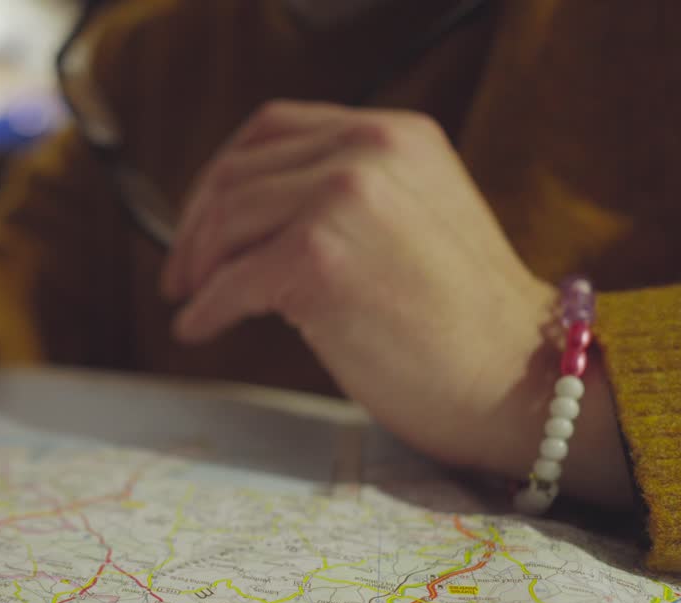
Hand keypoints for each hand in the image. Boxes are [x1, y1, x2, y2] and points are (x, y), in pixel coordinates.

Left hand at [163, 100, 631, 508]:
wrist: (519, 378)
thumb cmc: (461, 319)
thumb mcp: (411, 216)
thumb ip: (342, 193)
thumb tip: (241, 216)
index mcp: (394, 133)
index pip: (272, 129)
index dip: (218, 174)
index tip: (198, 220)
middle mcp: (368, 151)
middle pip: (237, 174)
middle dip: (195, 228)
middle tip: (178, 275)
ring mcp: (344, 198)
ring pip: (226, 222)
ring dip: (196, 268)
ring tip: (190, 302)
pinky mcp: (319, 258)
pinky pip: (230, 281)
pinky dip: (205, 308)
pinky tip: (197, 328)